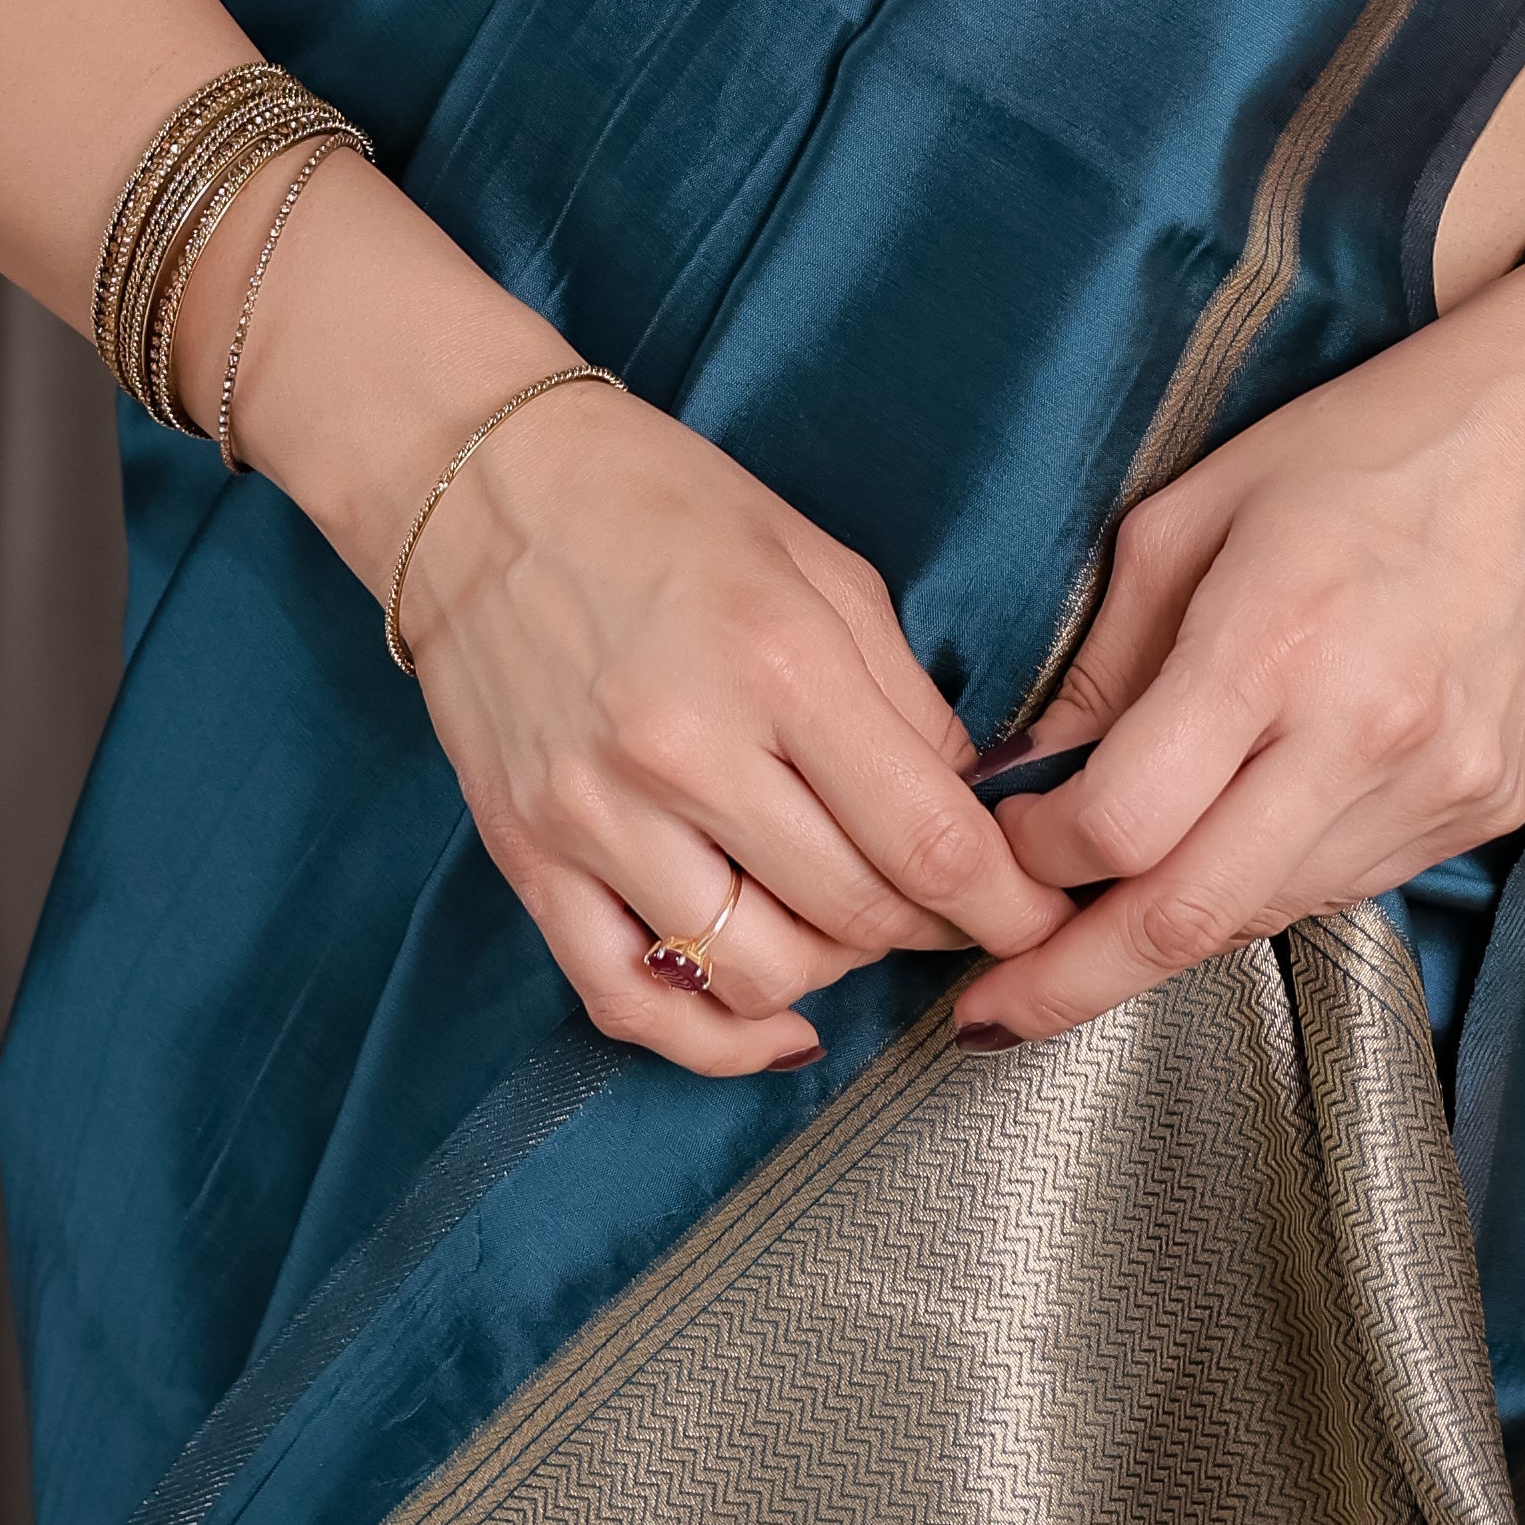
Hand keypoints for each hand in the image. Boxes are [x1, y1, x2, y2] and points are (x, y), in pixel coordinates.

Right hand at [394, 374, 1073, 1079]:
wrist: (484, 486)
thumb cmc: (659, 501)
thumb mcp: (815, 561)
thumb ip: (901, 692)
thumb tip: (972, 803)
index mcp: (777, 659)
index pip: (926, 838)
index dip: (1005, 901)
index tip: (1040, 914)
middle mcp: (685, 750)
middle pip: (854, 914)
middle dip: (931, 929)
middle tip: (956, 910)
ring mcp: (597, 814)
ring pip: (757, 974)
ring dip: (833, 969)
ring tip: (851, 923)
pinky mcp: (530, 857)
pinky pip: (631, 1002)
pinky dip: (716, 1038)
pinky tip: (773, 1020)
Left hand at [961, 178, 1524, 1043]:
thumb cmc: (1362, 445)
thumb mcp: (1192, 510)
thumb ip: (1104, 658)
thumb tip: (1023, 780)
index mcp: (1278, 636)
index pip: (1125, 822)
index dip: (1038, 860)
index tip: (995, 852)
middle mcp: (1368, 731)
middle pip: (1190, 914)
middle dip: (1072, 978)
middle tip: (990, 1011)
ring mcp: (1439, 787)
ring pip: (1263, 916)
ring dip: (1166, 935)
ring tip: (1090, 936)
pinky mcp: (1485, 812)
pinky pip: (1339, 887)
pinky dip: (1259, 888)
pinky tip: (1218, 856)